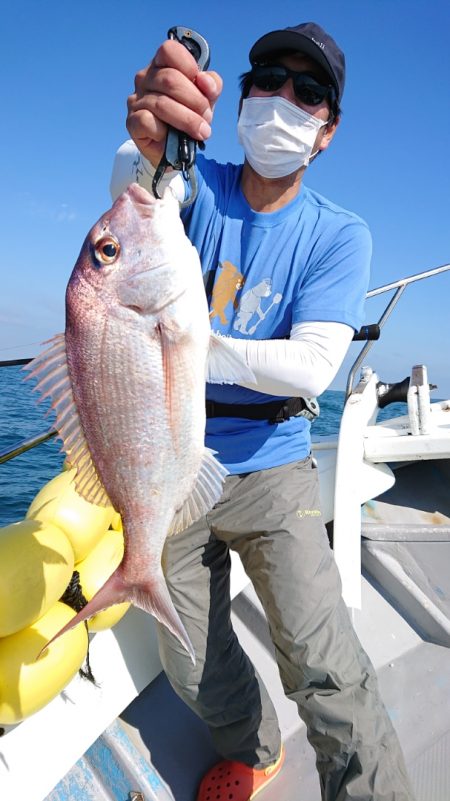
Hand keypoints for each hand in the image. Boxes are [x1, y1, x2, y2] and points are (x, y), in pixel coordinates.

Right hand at [126, 39, 221, 165]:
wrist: (174, 150)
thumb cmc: (187, 117)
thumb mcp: (206, 99)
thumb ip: (211, 86)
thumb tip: (206, 82)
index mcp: (162, 65)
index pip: (169, 50)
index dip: (189, 65)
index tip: (202, 86)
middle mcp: (145, 78)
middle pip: (170, 79)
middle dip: (195, 101)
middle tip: (207, 117)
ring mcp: (136, 99)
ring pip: (162, 103)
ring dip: (187, 119)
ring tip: (201, 131)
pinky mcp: (132, 122)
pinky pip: (147, 120)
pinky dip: (164, 130)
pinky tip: (170, 136)